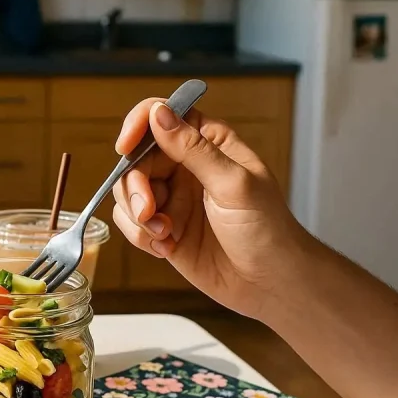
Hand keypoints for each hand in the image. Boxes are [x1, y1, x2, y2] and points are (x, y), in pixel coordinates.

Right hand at [112, 99, 312, 319]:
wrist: (271, 283)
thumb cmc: (268, 230)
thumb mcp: (233, 184)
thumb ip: (193, 149)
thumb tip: (159, 114)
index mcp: (209, 143)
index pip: (163, 117)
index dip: (139, 126)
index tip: (126, 147)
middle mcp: (186, 167)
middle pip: (136, 159)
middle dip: (135, 186)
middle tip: (148, 211)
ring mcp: (172, 199)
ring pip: (127, 192)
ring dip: (136, 215)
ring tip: (163, 234)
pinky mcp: (162, 228)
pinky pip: (130, 223)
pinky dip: (140, 236)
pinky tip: (166, 247)